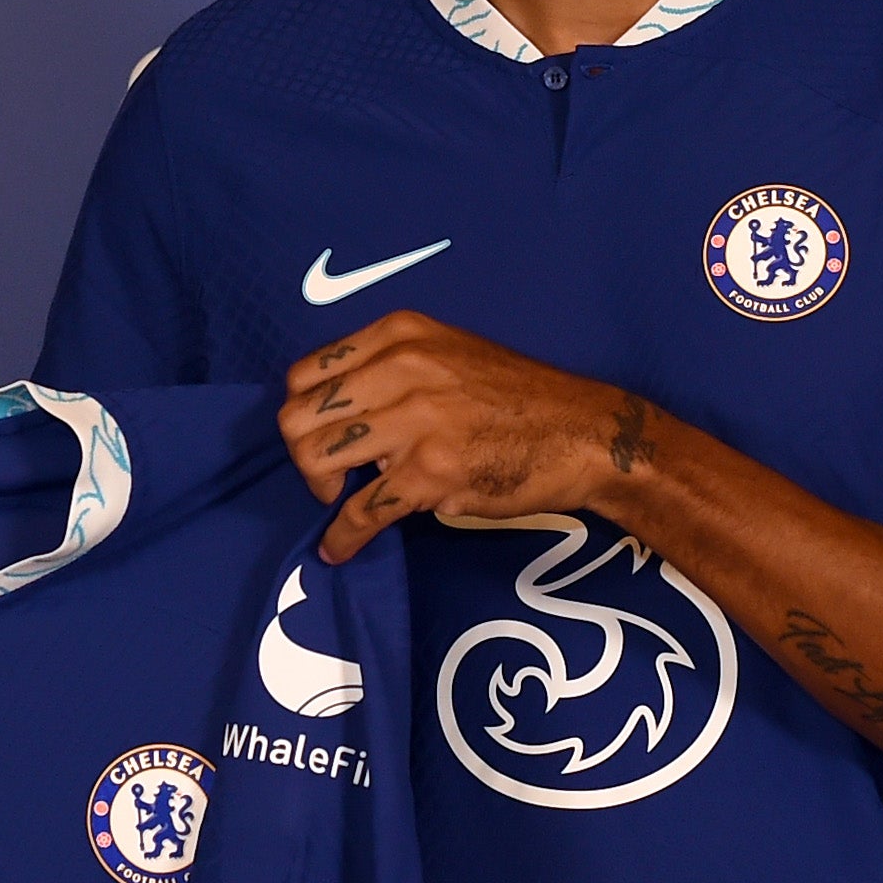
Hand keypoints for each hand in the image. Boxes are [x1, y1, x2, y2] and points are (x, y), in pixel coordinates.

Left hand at [278, 312, 658, 562]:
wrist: (582, 433)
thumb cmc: (517, 397)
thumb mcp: (449, 352)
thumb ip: (391, 367)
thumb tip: (338, 408)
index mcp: (401, 335)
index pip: (307, 373)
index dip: (303, 410)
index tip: (321, 432)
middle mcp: (403, 369)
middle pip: (301, 417)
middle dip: (302, 454)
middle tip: (326, 473)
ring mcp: (417, 421)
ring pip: (318, 459)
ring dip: (318, 489)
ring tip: (336, 500)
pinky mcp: (432, 473)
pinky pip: (362, 510)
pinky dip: (342, 536)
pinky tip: (338, 548)